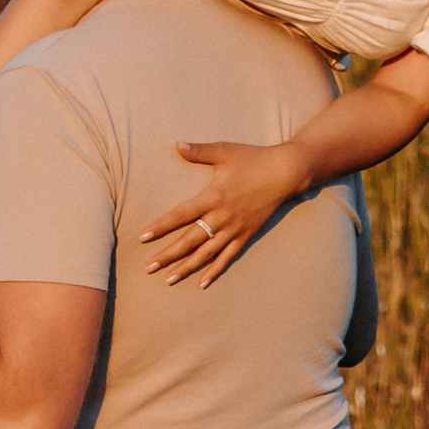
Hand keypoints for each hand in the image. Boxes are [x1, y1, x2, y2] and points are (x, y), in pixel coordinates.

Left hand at [140, 138, 300, 287]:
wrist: (285, 172)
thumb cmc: (253, 159)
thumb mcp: (225, 151)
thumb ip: (199, 151)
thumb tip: (177, 144)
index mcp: (213, 196)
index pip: (181, 215)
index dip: (161, 226)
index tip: (143, 237)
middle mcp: (222, 217)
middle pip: (190, 240)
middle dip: (168, 255)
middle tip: (148, 267)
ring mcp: (234, 229)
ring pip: (206, 253)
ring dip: (186, 267)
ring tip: (169, 279)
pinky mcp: (246, 235)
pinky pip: (228, 257)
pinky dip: (215, 270)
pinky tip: (202, 283)